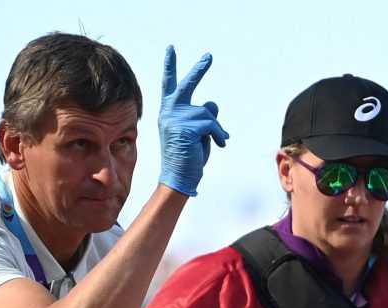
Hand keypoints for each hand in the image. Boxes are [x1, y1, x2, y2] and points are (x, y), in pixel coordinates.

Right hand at [158, 47, 228, 196]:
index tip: (171, 49)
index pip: (169, 85)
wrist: (179, 178)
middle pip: (186, 85)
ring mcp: (175, 119)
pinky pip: (212, 125)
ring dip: (217, 129)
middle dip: (199, 70)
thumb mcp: (198, 134)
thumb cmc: (188, 157)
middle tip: (209, 56)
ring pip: (207, 113)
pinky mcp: (185, 128)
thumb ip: (203, 116)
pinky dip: (220, 135)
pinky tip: (220, 145)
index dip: (170, 67)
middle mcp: (169, 112)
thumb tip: (213, 103)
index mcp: (168, 112)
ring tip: (217, 142)